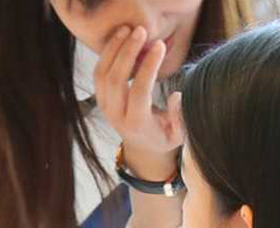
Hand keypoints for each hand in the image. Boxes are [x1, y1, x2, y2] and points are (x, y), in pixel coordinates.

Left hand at [95, 24, 182, 169]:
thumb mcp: (179, 133)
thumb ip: (180, 117)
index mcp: (137, 124)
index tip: (159, 46)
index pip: (139, 92)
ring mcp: (105, 107)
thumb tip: (176, 96)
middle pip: (115, 80)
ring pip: (102, 74)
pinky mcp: (101, 98)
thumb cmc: (164, 136)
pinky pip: (98, 73)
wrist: (143, 146)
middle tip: (141, 31)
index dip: (148, 67)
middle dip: (127, 52)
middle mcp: (116, 116)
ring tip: (128, 29)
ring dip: (113, 48)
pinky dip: (107, 53)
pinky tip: (120, 37)